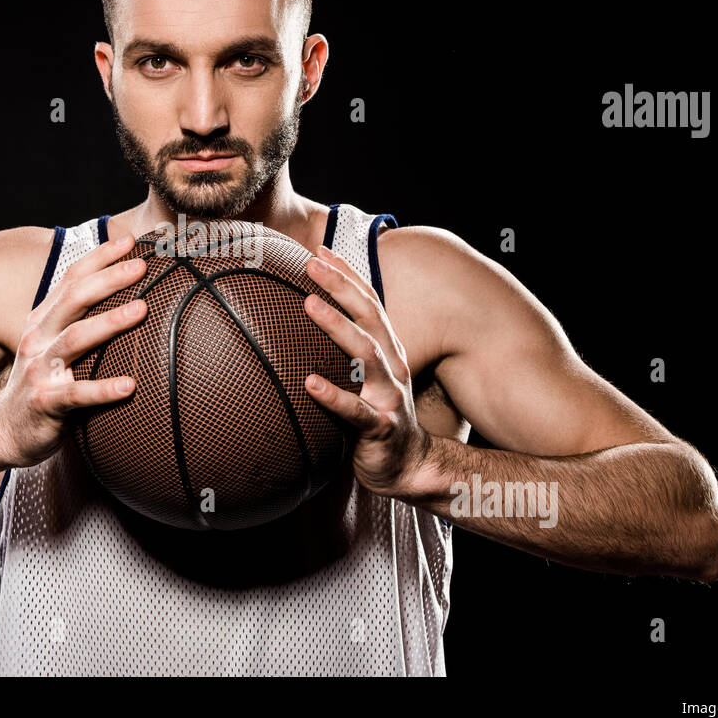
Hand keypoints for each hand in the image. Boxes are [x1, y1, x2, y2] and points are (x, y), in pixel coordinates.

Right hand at [0, 233, 148, 468]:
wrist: (3, 431)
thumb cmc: (40, 385)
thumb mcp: (51, 347)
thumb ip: (76, 322)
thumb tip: (122, 297)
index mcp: (42, 322)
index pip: (70, 281)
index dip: (99, 258)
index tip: (130, 241)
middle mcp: (38, 339)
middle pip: (74, 300)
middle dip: (108, 279)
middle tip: (141, 267)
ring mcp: (39, 370)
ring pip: (75, 339)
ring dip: (110, 322)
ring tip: (142, 309)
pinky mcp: (46, 403)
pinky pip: (77, 394)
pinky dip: (104, 389)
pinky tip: (130, 385)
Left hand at [301, 244, 431, 497]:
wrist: (408, 467)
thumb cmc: (377, 416)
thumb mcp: (367, 377)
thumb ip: (348, 351)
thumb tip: (309, 319)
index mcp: (388, 350)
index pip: (370, 303)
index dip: (348, 275)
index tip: (321, 250)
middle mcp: (393, 366)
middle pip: (369, 317)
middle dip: (340, 287)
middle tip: (310, 264)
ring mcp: (389, 396)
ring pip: (366, 355)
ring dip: (337, 327)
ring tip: (309, 305)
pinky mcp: (381, 428)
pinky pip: (356, 411)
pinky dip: (333, 395)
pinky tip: (309, 383)